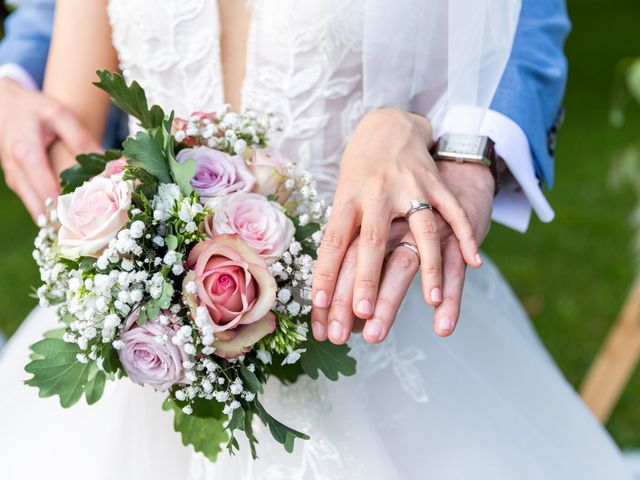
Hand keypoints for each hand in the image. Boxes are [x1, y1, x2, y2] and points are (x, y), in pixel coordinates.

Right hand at [0, 78, 99, 219]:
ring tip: (86, 230)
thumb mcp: (59, 115)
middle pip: (40, 206)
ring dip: (58, 220)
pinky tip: (73, 219)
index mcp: (25, 153)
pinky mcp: (17, 183)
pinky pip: (35, 204)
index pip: (47, 189)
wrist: (4, 104)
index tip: (90, 220)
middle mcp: (16, 170)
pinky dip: (52, 213)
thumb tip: (106, 163)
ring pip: (36, 210)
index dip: (67, 207)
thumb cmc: (34, 109)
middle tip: (92, 232)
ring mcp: (14, 179)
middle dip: (66, 220)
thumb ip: (81, 139)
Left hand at [311, 108, 482, 342]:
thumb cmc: (360, 171)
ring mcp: (409, 187)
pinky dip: (466, 236)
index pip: (333, 241)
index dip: (325, 273)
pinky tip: (475, 262)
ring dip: (429, 266)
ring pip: (421, 229)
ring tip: (434, 300)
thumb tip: (325, 281)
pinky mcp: (435, 184)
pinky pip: (453, 212)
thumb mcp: (342, 196)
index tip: (319, 306)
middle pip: (371, 239)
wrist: (389, 127)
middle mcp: (376, 192)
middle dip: (367, 278)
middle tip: (364, 313)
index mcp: (348, 197)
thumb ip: (341, 233)